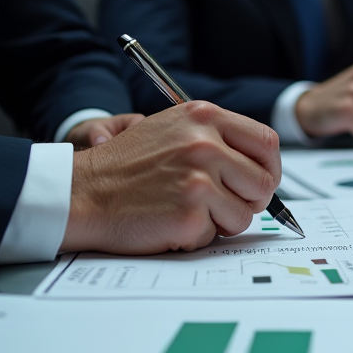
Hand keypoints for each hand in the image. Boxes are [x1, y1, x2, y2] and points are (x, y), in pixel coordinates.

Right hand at [62, 101, 280, 254]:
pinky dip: (198, 235)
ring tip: (187, 209)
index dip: (268, 168)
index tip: (258, 181)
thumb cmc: (127, 166)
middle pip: (264, 181)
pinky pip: (217, 234)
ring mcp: (198, 178)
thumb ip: (218, 138)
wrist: (84, 192)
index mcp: (204, 116)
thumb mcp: (173, 129)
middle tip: (222, 204)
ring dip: (222, 220)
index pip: (266, 143)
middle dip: (250, 200)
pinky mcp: (190, 212)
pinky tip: (171, 221)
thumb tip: (262, 165)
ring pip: (245, 213)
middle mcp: (204, 143)